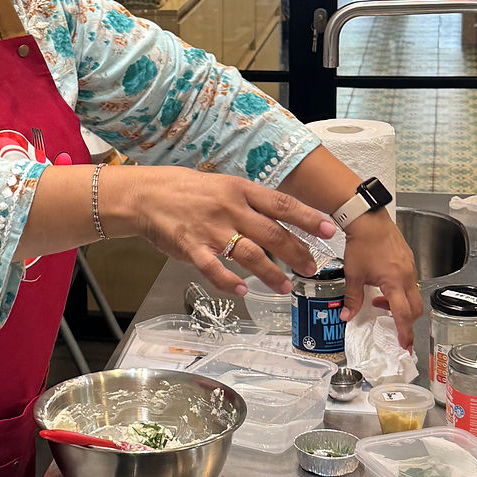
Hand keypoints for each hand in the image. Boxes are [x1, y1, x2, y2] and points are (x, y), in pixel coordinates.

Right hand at [123, 167, 335, 295]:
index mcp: (240, 190)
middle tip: (312, 269)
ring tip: (285, 287)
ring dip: (271, 273)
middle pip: (272, 234)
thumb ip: (248, 202)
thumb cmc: (186, 190)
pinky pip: (214, 269)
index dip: (308, 218)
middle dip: (297, 253)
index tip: (330, 230)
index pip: (282, 204)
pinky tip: (242, 290)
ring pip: (250, 254)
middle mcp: (230, 209)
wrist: (147, 195)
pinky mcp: (192, 248)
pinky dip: (229, 281)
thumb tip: (279, 218)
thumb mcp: (223, 186)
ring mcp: (211, 230)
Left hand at [338, 210, 421, 348]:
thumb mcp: (353, 274)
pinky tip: (384, 286)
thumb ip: (352, 298)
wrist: (369, 219)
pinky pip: (410, 282)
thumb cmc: (362, 243)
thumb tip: (347, 315)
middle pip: (415, 308)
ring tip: (380, 302)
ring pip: (413, 295)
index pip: (403, 315)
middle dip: (406, 321)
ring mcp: (410, 268)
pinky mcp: (408, 260)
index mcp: (395, 282)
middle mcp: (407, 276)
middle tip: (395, 328)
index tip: (404, 345)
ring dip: (401, 304)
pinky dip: (401, 291)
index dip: (404, 332)